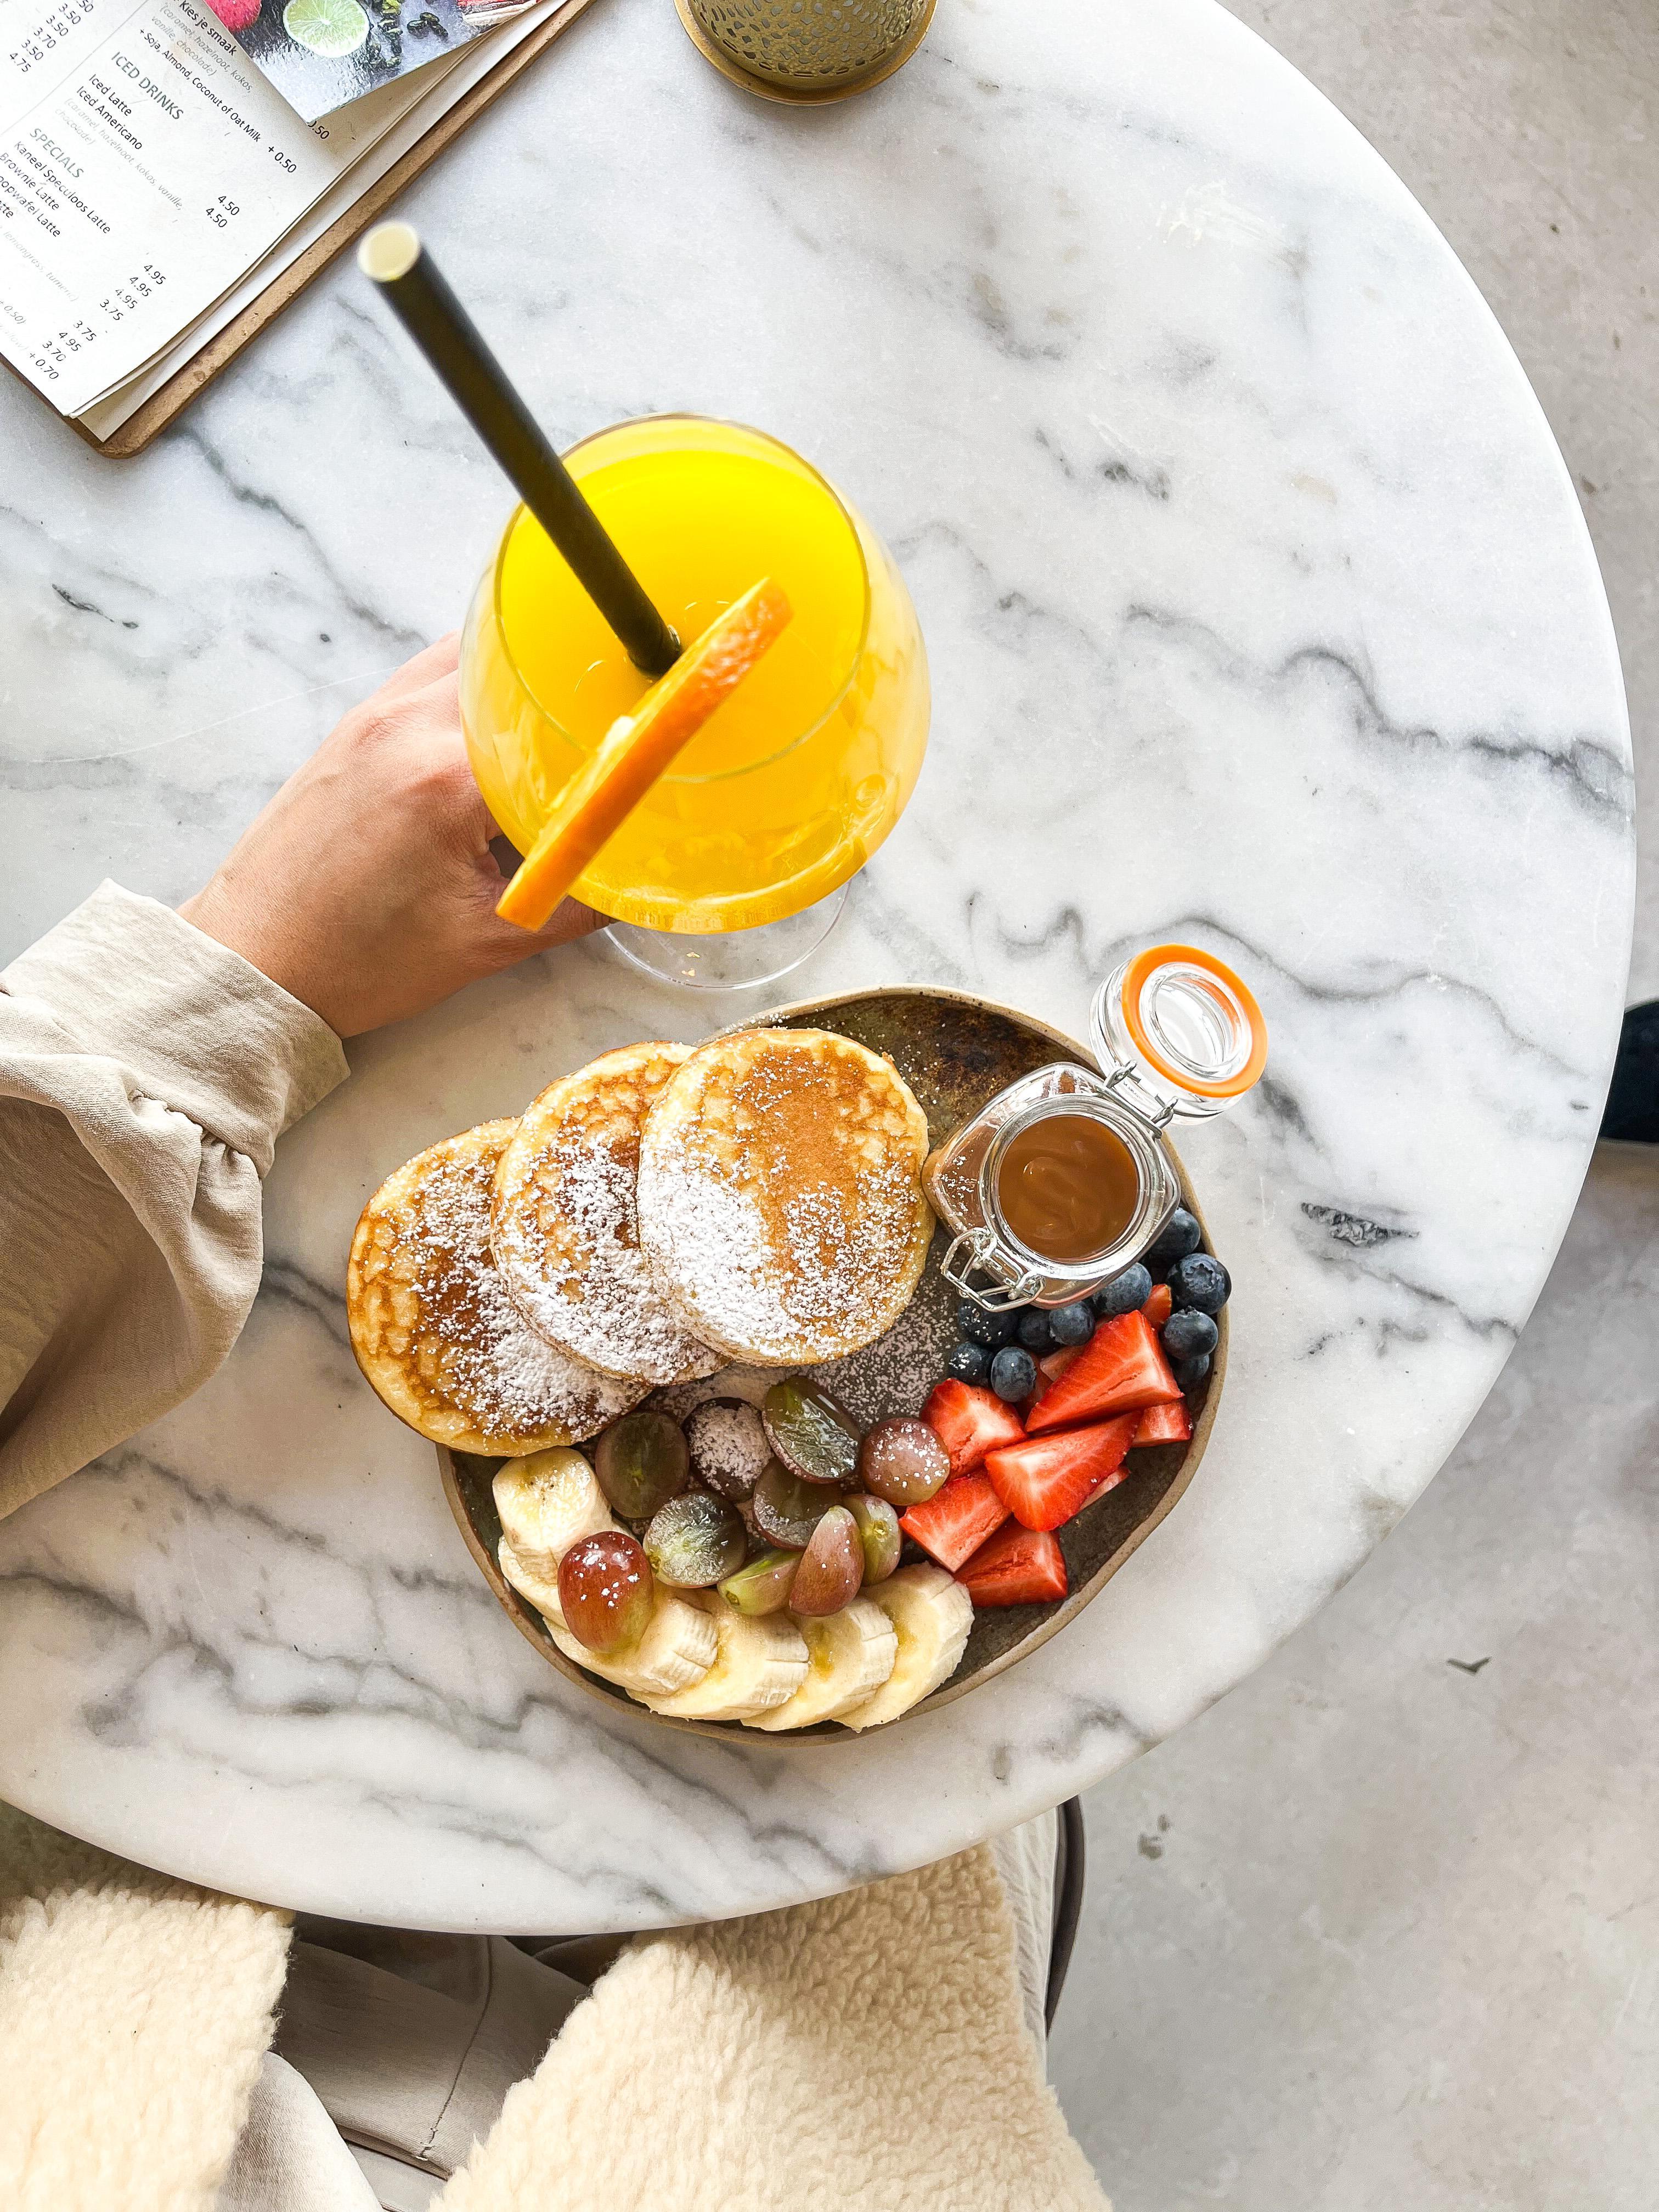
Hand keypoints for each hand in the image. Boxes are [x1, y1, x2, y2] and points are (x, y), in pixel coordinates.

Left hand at [180, 635, 602, 1037]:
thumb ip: (577, 906)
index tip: (661, 736)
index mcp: (446, 779)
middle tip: (626, 716)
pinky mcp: (357, 721)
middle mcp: (409, 725)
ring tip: (571, 718)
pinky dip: (479, 683)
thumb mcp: (486, 945)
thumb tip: (643, 881)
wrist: (254, 961)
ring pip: (476, 654)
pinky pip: (434, 672)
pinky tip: (506, 725)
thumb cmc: (357, 961)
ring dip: (527, 678)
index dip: (619, 725)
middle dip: (578, 688)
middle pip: (524, 667)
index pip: (562, 724)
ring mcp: (376, 713)